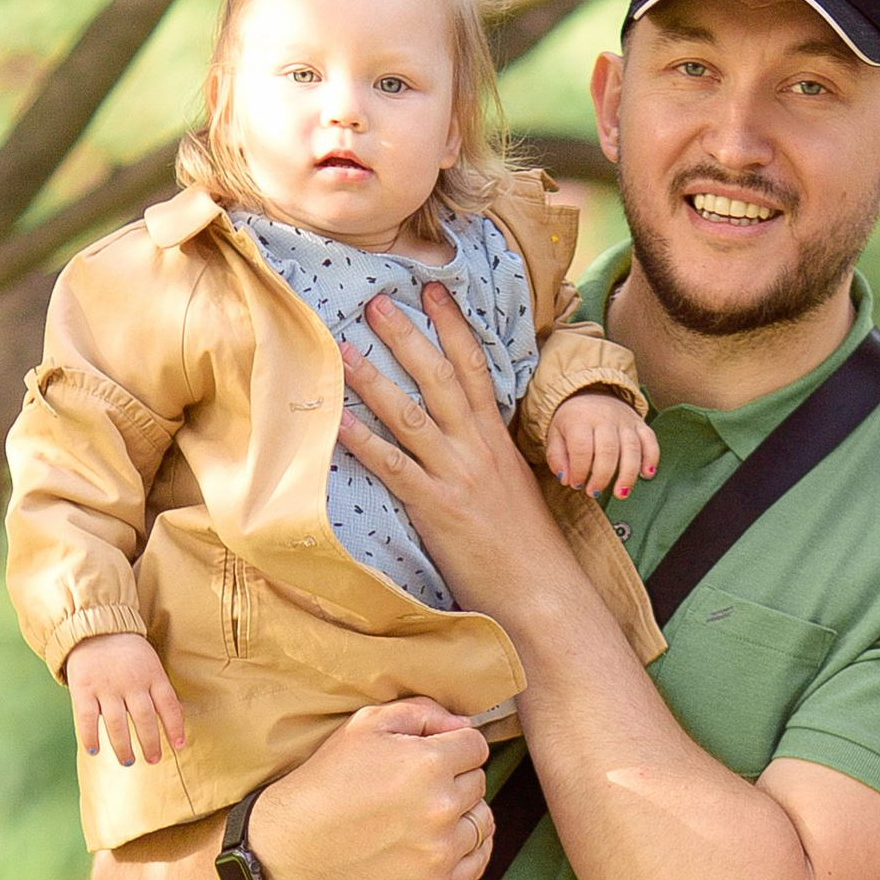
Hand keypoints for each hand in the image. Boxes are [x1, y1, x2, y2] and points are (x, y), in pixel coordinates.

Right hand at [66, 631, 187, 767]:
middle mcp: (131, 683)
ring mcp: (106, 687)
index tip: (179, 746)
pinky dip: (90, 736)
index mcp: (152, 676)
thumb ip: (162, 690)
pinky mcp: (83, 689)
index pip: (168, 705)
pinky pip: (87, 718)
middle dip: (150, 743)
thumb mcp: (151, 665)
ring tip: (128, 762)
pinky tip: (95, 750)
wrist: (94, 628)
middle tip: (153, 759)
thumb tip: (181, 715)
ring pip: (117, 723)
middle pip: (144, 718)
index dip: (175, 727)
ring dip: (123, 747)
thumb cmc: (128, 653)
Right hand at [248, 699, 492, 879]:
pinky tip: (439, 843)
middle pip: (479, 783)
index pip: (475, 746)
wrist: (290, 850)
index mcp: (429, 763)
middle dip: (455, 779)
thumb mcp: (363, 726)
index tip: (429, 758)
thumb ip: (421, 713)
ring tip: (426, 817)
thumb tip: (463, 724)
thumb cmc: (325, 782)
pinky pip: (478, 862)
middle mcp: (442, 808)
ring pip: (482, 822)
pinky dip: (465, 850)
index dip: (453, 747)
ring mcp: (441, 852)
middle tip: (417, 789)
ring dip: (463, 815)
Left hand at [335, 287, 582, 619]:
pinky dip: (364, 443)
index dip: (452, 325)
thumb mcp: (510, 485)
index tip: (433, 289)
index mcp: (496, 439)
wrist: (542, 590)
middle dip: (407, 336)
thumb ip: (484, 454)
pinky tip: (337, 422)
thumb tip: (461, 434)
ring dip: (375, 380)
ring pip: (411, 415)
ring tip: (345, 349)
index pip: (475, 367)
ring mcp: (457, 477)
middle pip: (439, 378)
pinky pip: (394, 468)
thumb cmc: (524, 545)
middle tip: (377, 301)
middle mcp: (477, 449)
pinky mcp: (438, 509)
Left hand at [545, 388, 660, 501]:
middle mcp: (605, 418)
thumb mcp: (555, 434)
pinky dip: (651, 459)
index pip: (582, 449)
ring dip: (628, 475)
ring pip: (632, 449)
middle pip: (608, 451)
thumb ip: (556, 457)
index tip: (577, 484)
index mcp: (580, 419)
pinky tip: (647, 475)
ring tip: (621, 494)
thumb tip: (566, 480)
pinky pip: (650, 441)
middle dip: (602, 477)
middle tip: (594, 492)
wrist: (590, 391)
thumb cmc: (572, 420)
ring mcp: (625, 420)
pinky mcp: (640, 423)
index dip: (580, 471)